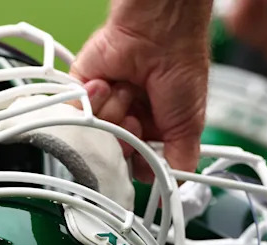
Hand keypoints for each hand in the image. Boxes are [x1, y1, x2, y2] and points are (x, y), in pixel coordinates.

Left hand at [72, 0, 213, 172]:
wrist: (159, 32)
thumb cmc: (180, 68)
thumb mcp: (189, 125)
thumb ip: (179, 160)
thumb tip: (175, 189)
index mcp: (152, 128)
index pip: (136, 163)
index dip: (136, 161)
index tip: (141, 157)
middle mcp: (126, 119)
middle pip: (112, 151)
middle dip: (123, 136)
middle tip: (135, 118)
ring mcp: (104, 104)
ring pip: (95, 131)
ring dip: (114, 110)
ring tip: (128, 90)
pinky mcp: (82, 89)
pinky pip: (77, 110)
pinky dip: (95, 95)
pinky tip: (110, 81)